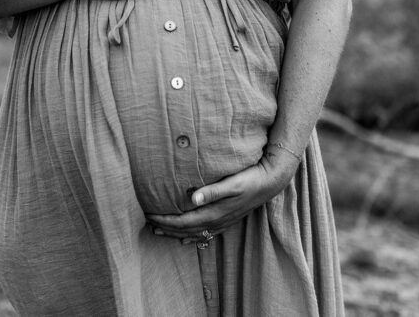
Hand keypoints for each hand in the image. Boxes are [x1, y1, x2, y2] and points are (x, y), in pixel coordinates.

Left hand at [146, 148, 299, 242]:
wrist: (270, 182)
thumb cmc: (250, 178)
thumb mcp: (232, 182)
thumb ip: (212, 191)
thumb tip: (192, 199)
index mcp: (214, 212)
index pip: (183, 220)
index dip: (165, 220)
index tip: (149, 216)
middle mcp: (217, 220)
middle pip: (185, 229)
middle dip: (165, 228)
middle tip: (147, 224)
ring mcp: (223, 222)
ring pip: (194, 233)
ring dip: (175, 233)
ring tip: (158, 232)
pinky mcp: (227, 220)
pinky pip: (205, 234)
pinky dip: (192, 237)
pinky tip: (185, 239)